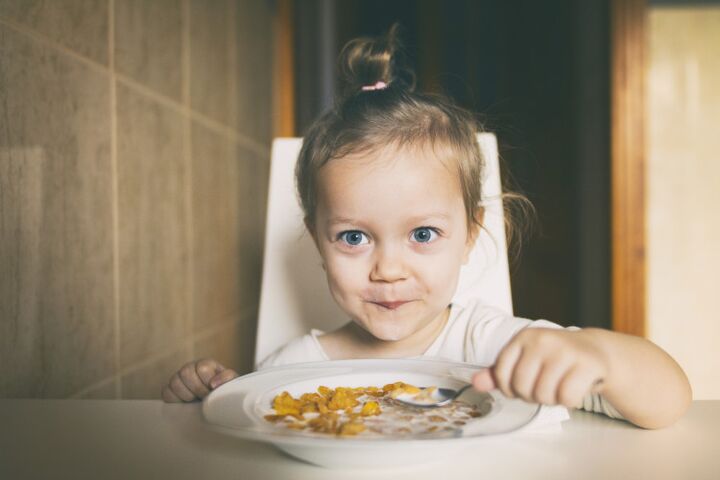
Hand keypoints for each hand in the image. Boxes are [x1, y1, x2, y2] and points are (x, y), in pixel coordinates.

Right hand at [161, 358, 238, 402]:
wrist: (215, 404)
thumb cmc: (224, 392)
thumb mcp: (231, 383)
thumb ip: (227, 377)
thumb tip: (213, 384)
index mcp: (206, 364)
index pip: (202, 368)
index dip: (207, 382)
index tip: (213, 390)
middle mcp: (190, 368)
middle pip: (186, 373)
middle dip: (197, 389)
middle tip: (204, 397)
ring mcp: (178, 378)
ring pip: (174, 382)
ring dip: (186, 395)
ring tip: (195, 400)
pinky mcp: (169, 389)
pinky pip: (166, 392)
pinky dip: (175, 400)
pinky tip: (185, 403)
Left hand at [471, 328, 606, 407]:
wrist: (594, 350)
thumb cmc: (554, 358)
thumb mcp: (525, 360)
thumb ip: (499, 373)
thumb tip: (475, 383)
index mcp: (522, 338)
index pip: (502, 374)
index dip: (510, 389)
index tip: (522, 386)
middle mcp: (542, 340)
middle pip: (522, 387)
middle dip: (532, 396)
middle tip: (544, 387)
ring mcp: (565, 350)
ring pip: (543, 394)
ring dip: (551, 399)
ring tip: (559, 386)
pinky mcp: (586, 363)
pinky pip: (567, 397)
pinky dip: (570, 400)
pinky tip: (574, 388)